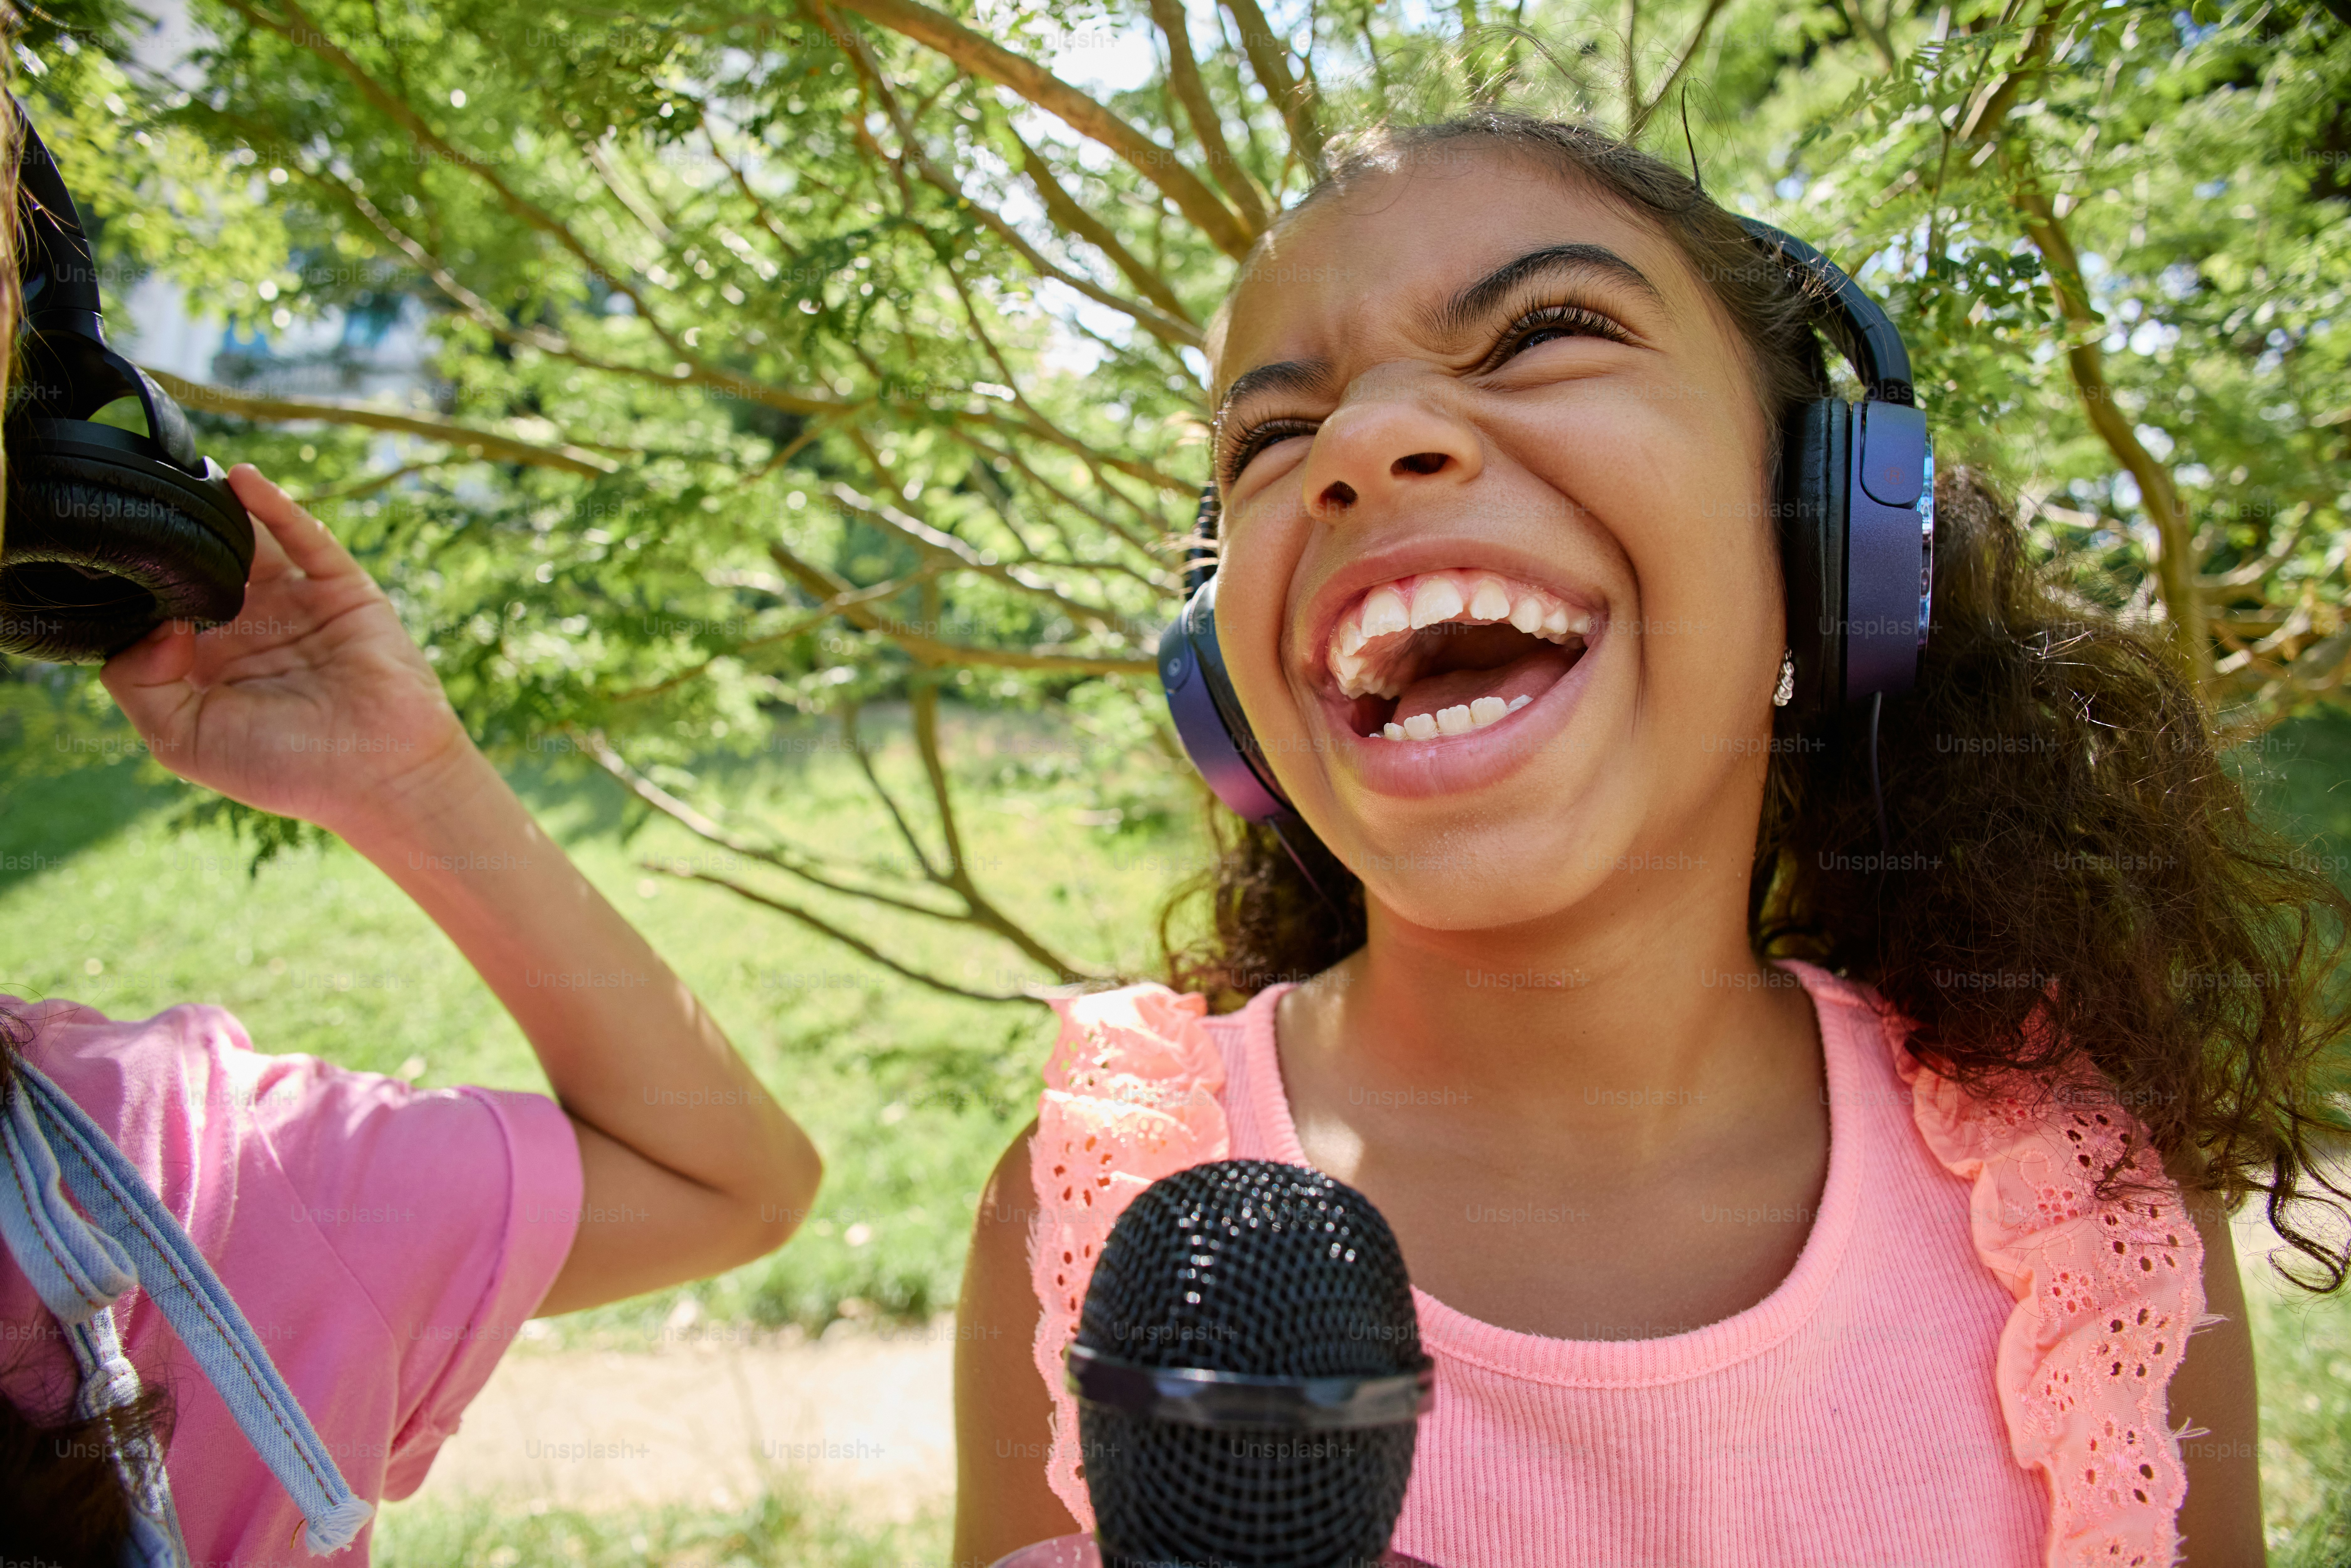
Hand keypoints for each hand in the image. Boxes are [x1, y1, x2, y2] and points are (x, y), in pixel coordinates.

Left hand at [101, 465, 478, 841]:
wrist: (380, 776)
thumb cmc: (287, 769)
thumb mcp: (182, 739)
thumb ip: (139, 683)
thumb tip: (156, 620)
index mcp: (207, 665)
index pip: (160, 606)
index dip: (135, 581)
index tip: (107, 554)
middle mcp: (249, 629)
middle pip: (201, 565)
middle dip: (172, 533)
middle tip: (137, 493)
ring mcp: (297, 606)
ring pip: (249, 545)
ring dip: (217, 511)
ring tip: (180, 474)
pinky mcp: (342, 590)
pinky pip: (304, 539)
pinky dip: (275, 507)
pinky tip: (241, 480)